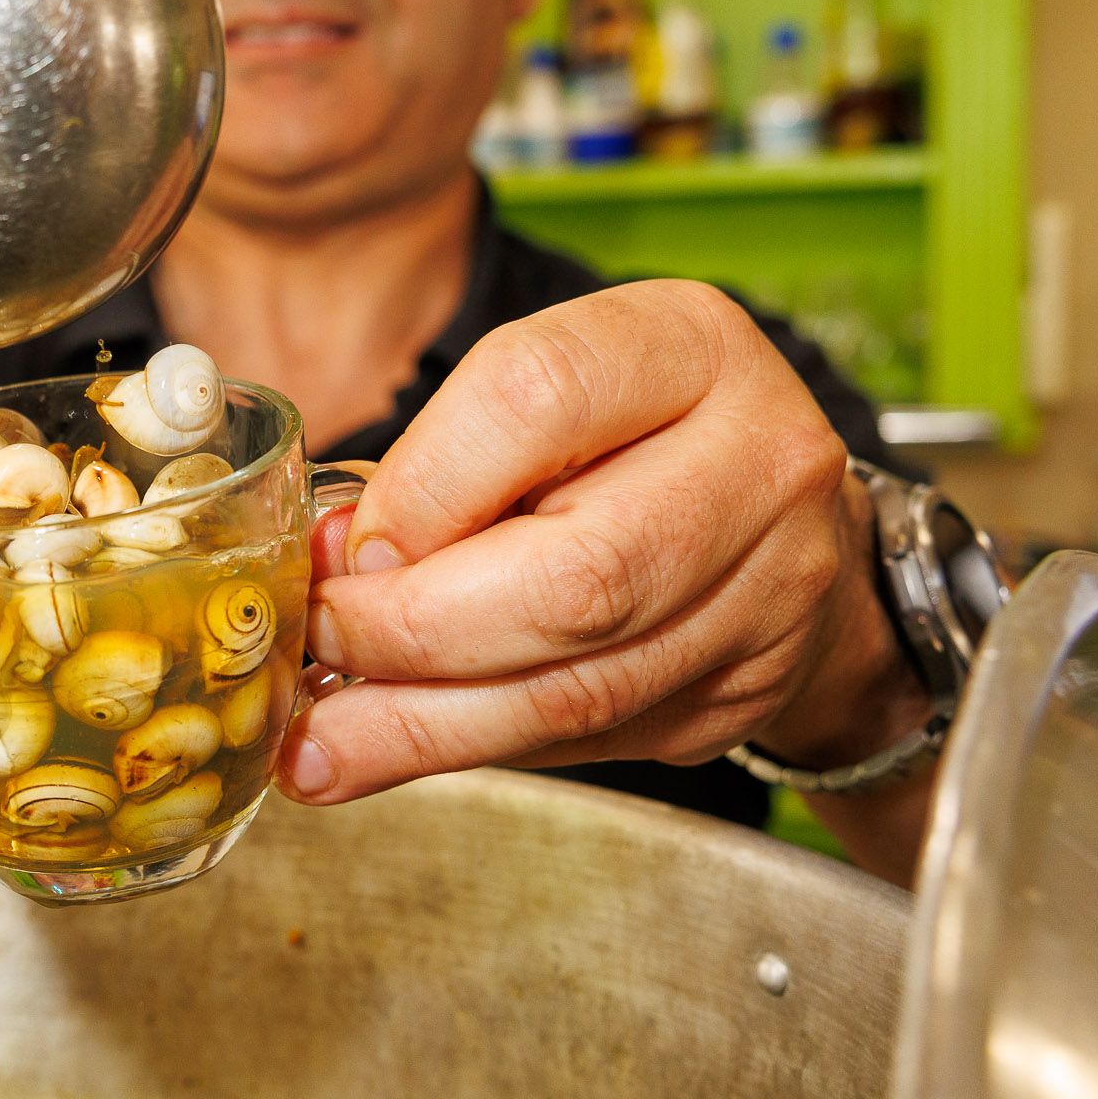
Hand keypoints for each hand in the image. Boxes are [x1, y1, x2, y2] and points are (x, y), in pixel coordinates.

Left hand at [283, 280, 924, 803]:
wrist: (777, 514)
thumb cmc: (625, 435)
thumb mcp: (543, 395)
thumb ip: (440, 461)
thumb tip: (323, 557)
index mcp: (692, 345)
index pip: (533, 398)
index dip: (417, 489)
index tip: (336, 549)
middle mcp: (760, 460)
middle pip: (571, 577)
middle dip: (412, 632)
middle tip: (320, 647)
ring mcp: (774, 588)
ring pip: (580, 689)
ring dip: (425, 727)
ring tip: (321, 748)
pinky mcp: (750, 690)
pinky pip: (592, 739)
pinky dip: (479, 749)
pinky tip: (394, 752)